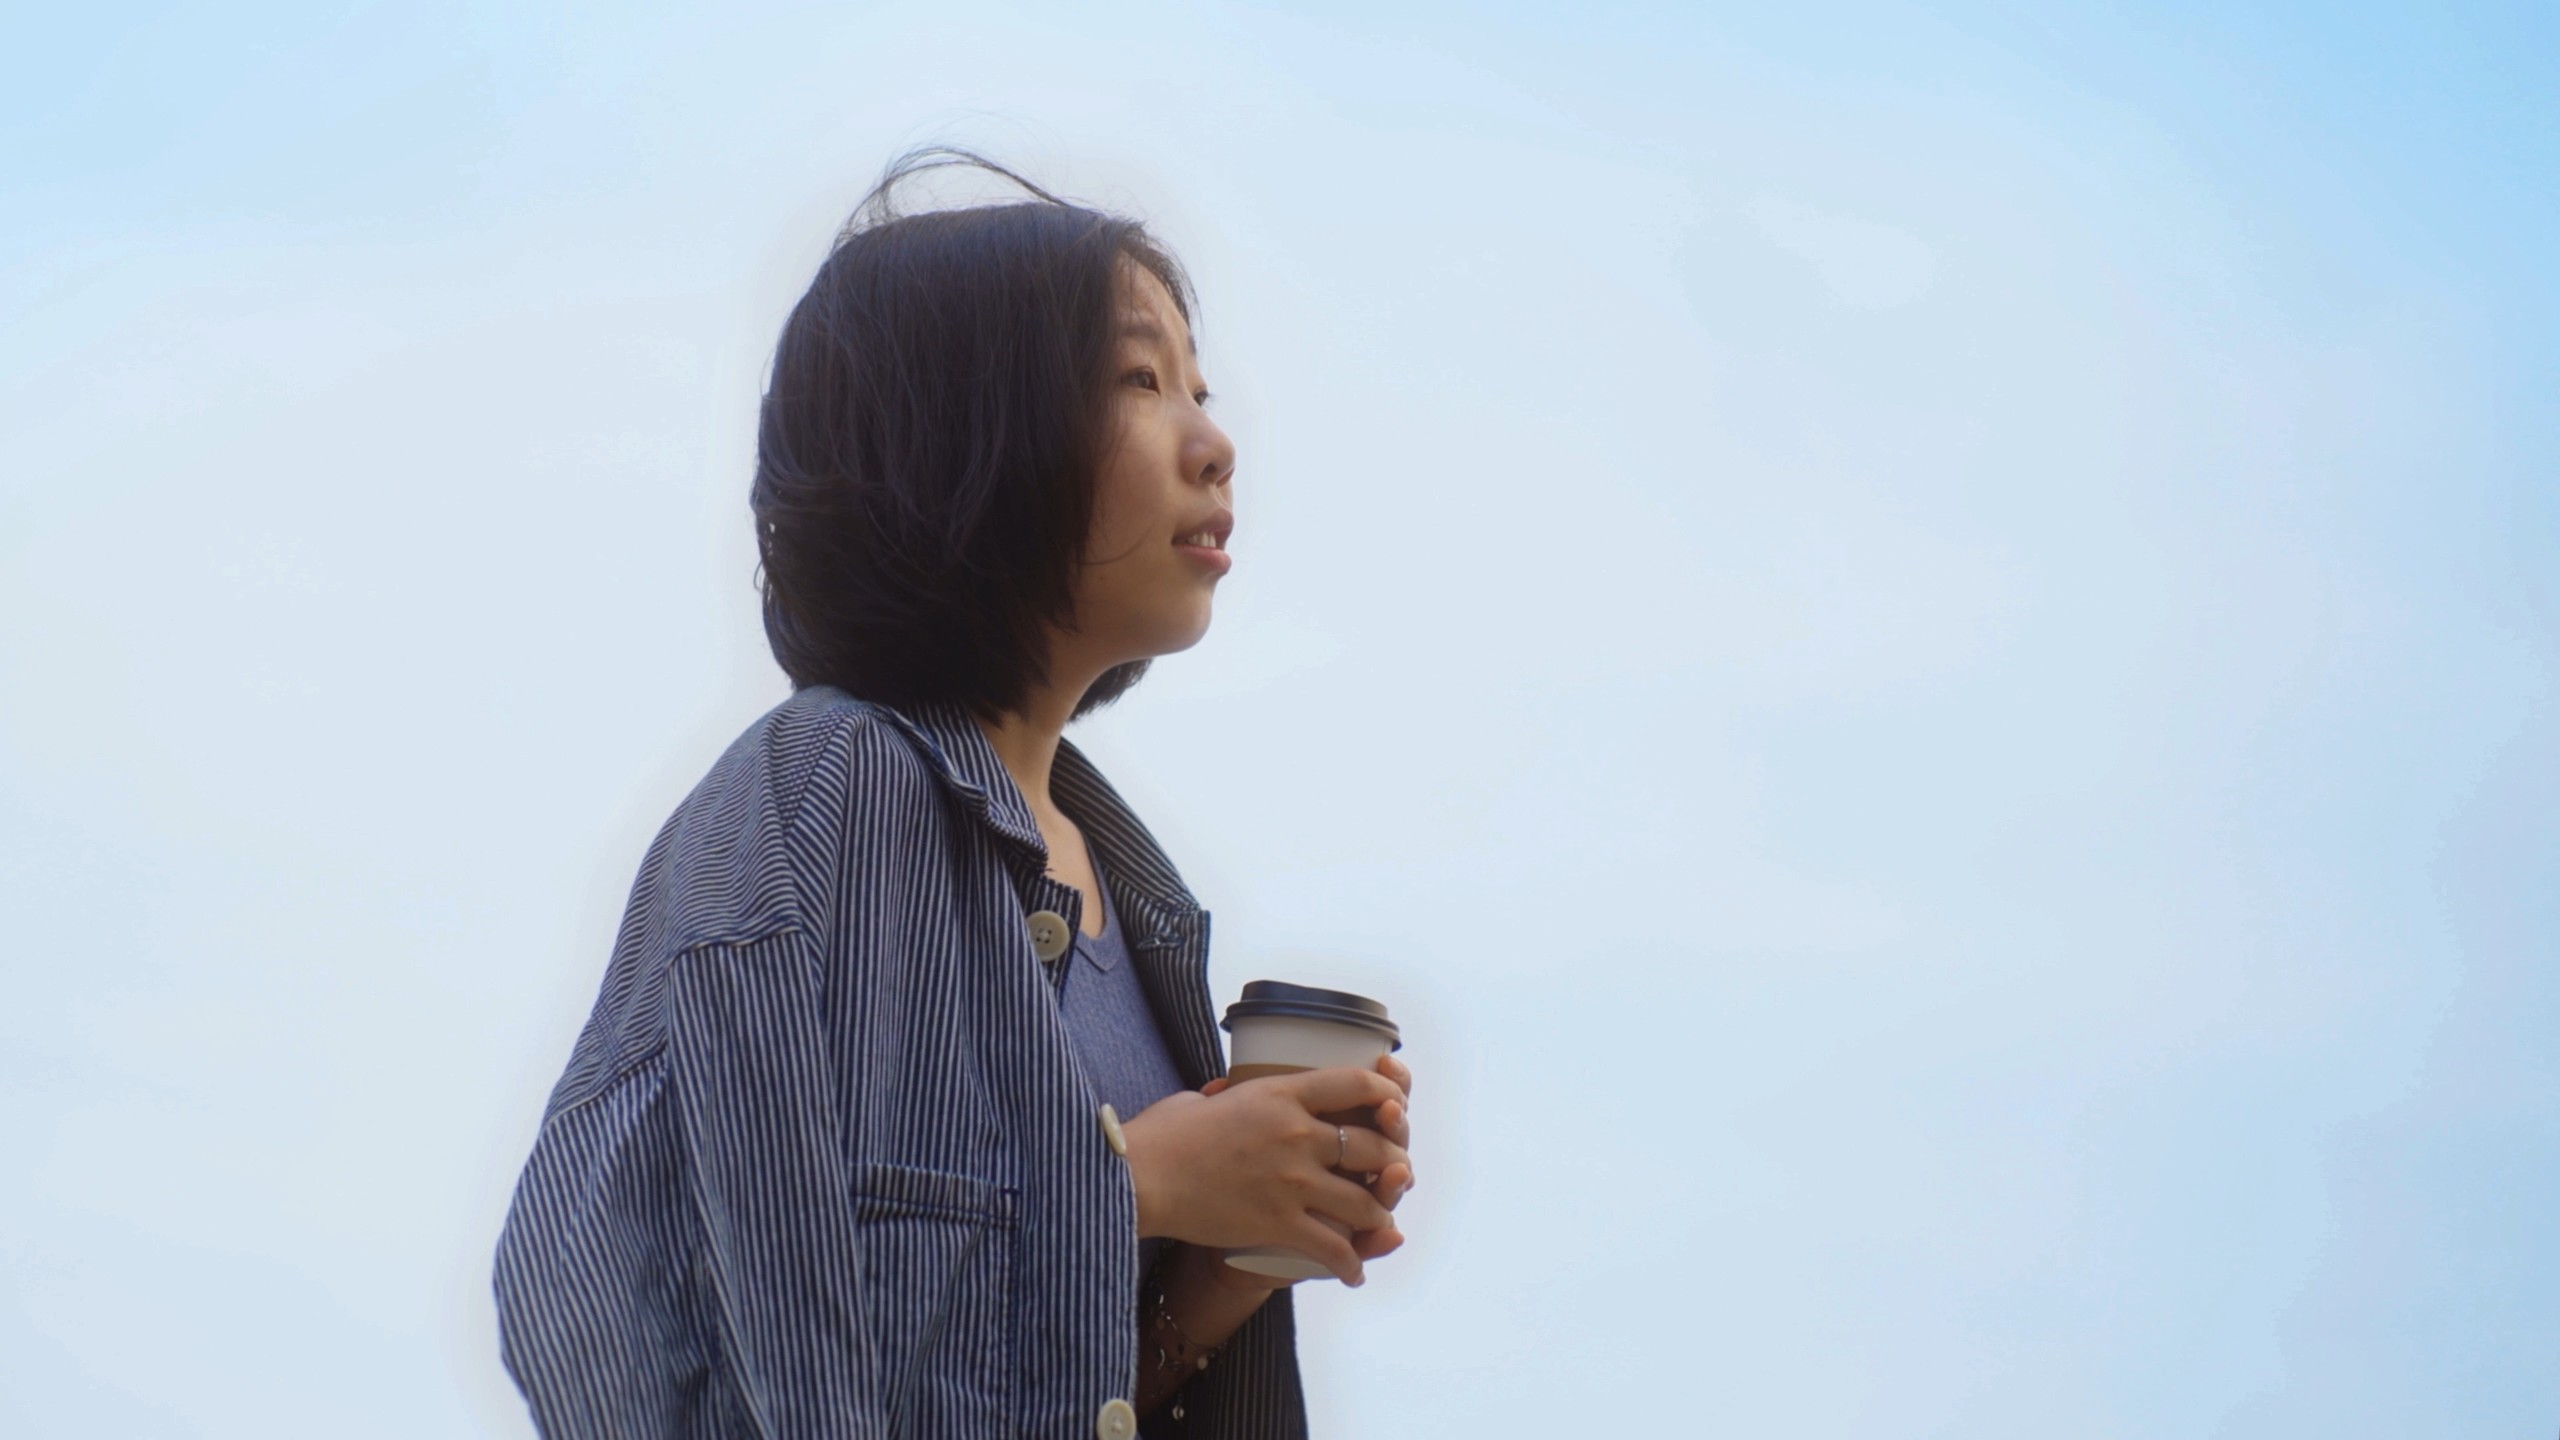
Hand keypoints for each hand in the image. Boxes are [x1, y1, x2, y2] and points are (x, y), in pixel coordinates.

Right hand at [1123, 1063, 1410, 1284]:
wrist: (1139, 1177)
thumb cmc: (1161, 1136)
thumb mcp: (1205, 1099)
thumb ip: (1230, 1097)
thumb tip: (1225, 1094)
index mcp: (1281, 1093)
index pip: (1356, 1085)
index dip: (1388, 1094)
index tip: (1394, 1107)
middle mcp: (1297, 1134)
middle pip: (1373, 1145)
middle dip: (1393, 1161)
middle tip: (1393, 1174)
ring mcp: (1292, 1180)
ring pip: (1365, 1200)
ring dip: (1380, 1215)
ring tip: (1379, 1224)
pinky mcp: (1279, 1222)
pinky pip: (1334, 1248)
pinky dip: (1351, 1264)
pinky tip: (1354, 1274)